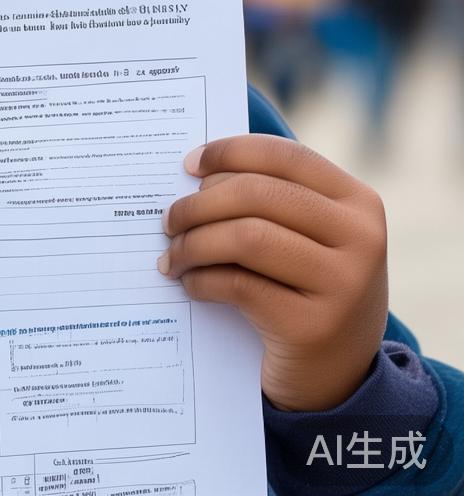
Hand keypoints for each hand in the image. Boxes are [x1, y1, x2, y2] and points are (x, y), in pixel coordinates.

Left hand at [160, 136, 387, 411]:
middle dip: (199, 204)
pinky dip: (202, 280)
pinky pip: (238, 285)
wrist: (337, 378)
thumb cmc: (305, 289)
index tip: (189, 165)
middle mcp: (362, 238)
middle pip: (257, 194)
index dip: (229, 152)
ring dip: (194, 243)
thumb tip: (195, 171)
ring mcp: (344, 285)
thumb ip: (269, 200)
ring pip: (246, 238)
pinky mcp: (314, 328)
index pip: (283, 156)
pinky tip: (190, 283)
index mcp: (357, 201)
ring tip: (172, 255)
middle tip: (169, 220)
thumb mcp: (307, 237)